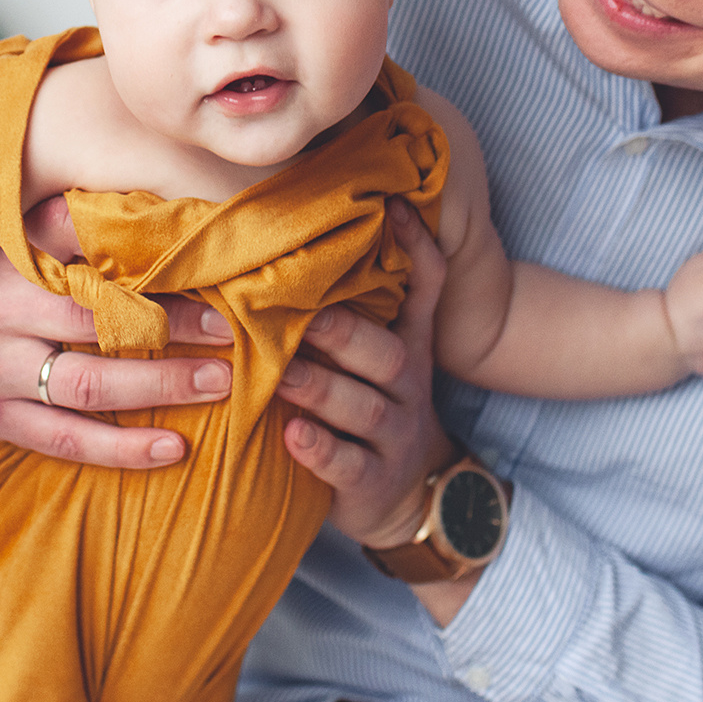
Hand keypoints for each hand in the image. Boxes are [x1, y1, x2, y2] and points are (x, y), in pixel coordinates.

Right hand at [0, 195, 234, 467]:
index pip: (84, 244)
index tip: (210, 258)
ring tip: (221, 382)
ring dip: (161, 386)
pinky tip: (175, 447)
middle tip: (232, 328)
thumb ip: (77, 218)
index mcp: (8, 250)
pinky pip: (66, 439)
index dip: (150, 252)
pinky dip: (123, 449)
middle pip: (96, 317)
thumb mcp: (19, 229)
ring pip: (87, 384)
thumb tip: (170, 205)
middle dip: (173, 324)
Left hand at [277, 200, 456, 550]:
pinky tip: (292, 435)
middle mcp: (406, 385)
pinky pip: (348, 465)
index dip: (416, 248)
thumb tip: (307, 237)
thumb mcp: (377, 356)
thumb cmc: (372, 406)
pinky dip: (320, 450)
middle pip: (383, 352)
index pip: (425, 288)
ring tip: (277, 375)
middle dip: (340, 331)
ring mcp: (393, 434)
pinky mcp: (373, 481)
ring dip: (318, 387)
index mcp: (405, 344)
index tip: (393, 206)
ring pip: (361, 407)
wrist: (407, 495)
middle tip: (296, 312)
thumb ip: (355, 306)